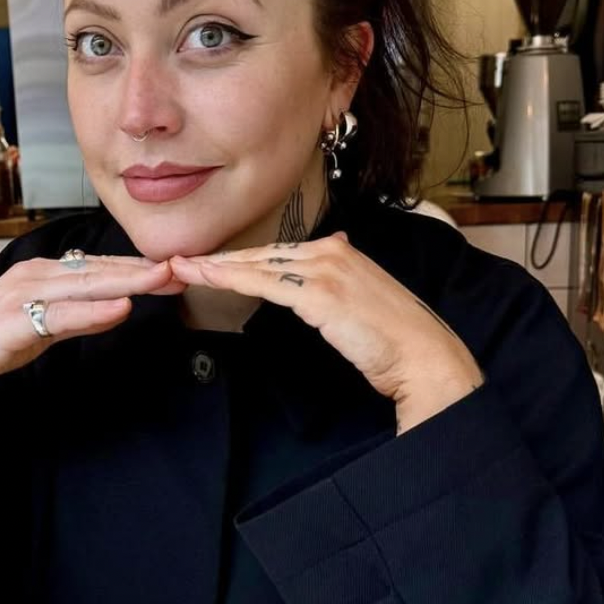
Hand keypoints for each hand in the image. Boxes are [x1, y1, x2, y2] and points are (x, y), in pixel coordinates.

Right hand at [0, 254, 184, 405]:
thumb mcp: (46, 326)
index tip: (172, 268)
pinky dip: (93, 311)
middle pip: (98, 270)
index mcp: (43, 272)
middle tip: (181, 268)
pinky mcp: (15, 320)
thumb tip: (120, 306)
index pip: (98, 266)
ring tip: (161, 280)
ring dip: (126, 281)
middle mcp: (35, 274)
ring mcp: (23, 294)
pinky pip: (63, 314)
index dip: (137, 267)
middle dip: (142, 270)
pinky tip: (120, 308)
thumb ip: (82, 316)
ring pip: (85, 285)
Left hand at [170, 233, 482, 432]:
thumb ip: (345, 279)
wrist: (423, 355)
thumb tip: (338, 249)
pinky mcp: (317, 293)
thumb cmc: (396, 339)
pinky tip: (206, 278)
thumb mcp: (368, 298)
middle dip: (220, 258)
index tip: (212, 261)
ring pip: (257, 265)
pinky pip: (263, 284)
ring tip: (180, 267)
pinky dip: (230, 279)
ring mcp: (324, 270)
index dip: (243, 259)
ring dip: (215, 267)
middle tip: (182, 260)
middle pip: (263, 254)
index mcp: (342, 252)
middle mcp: (331, 252)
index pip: (280, 253)